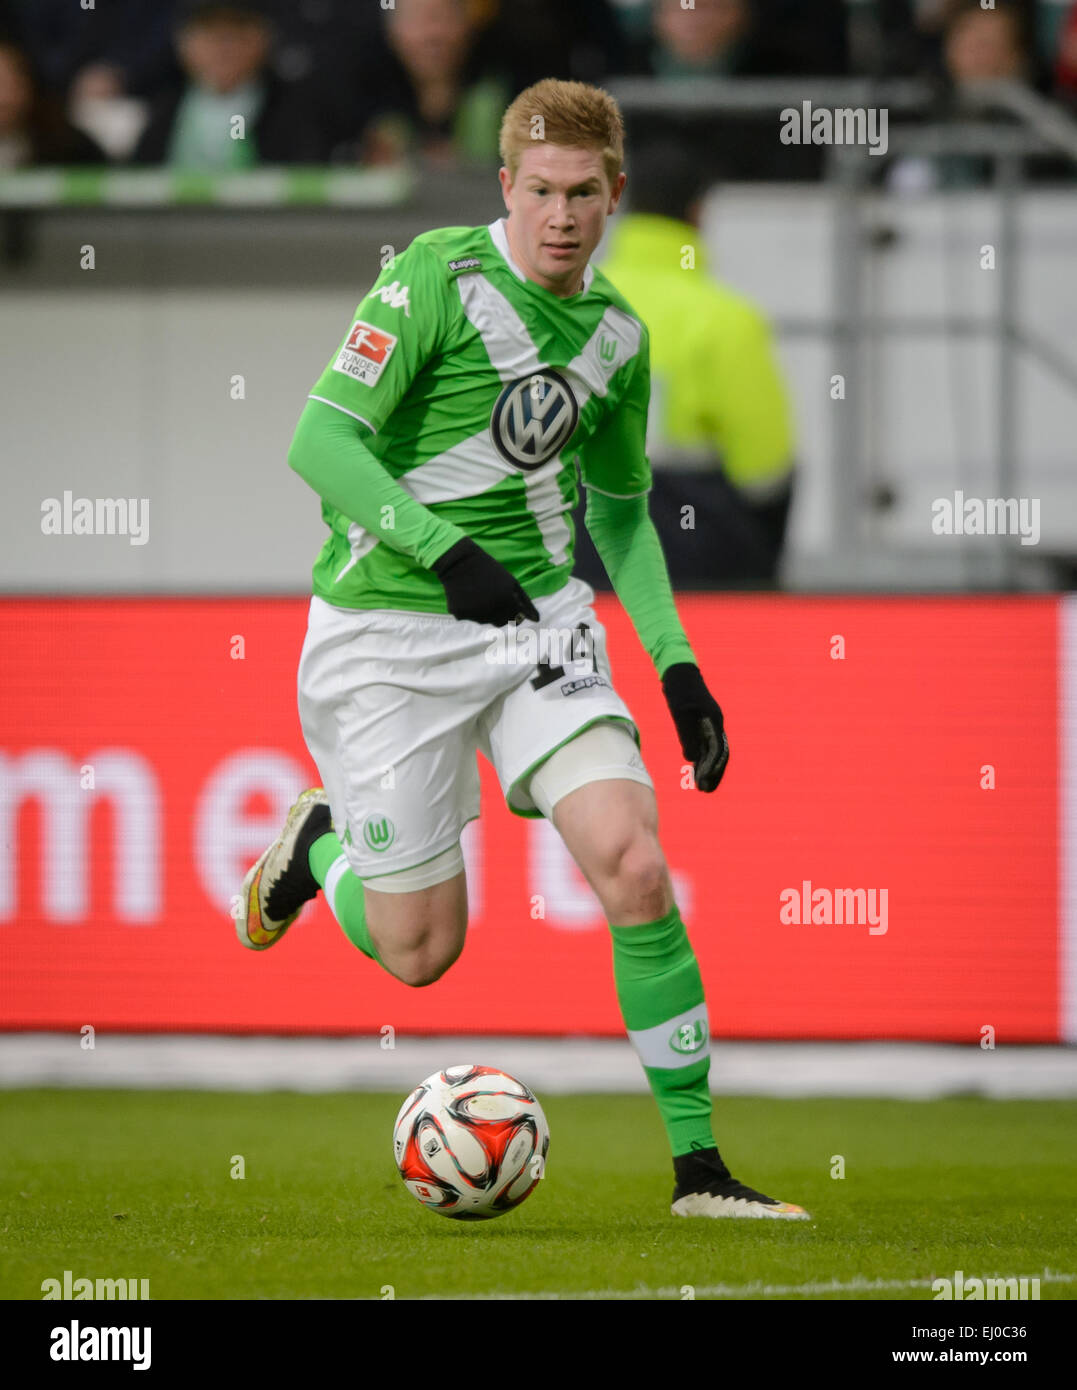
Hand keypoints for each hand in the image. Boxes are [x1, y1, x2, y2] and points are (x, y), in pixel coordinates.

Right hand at [431, 537, 539, 626]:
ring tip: (480, 594)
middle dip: (501, 614)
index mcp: (507, 603)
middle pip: (501, 623)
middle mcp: (491, 612)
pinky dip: (470, 610)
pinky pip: (469, 617)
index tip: (510, 606)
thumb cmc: (490, 570)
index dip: (515, 613)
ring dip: (486, 612)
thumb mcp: (512, 582)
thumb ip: (525, 602)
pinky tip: (468, 595)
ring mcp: (475, 615)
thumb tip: (537, 619)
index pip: (516, 619)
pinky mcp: (460, 614)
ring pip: (485, 621)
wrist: (460, 562)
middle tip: (494, 598)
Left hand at [661, 662, 728, 791]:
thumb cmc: (679, 690)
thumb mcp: (681, 713)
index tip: (703, 784)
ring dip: (709, 768)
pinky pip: (706, 744)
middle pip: (719, 754)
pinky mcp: (702, 723)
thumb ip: (688, 735)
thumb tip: (692, 759)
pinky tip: (695, 768)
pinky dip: (702, 758)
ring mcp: (710, 723)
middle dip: (714, 773)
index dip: (711, 769)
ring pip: (713, 751)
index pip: (717, 751)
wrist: (679, 672)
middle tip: (704, 790)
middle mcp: (715, 724)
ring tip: (701, 785)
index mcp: (714, 721)